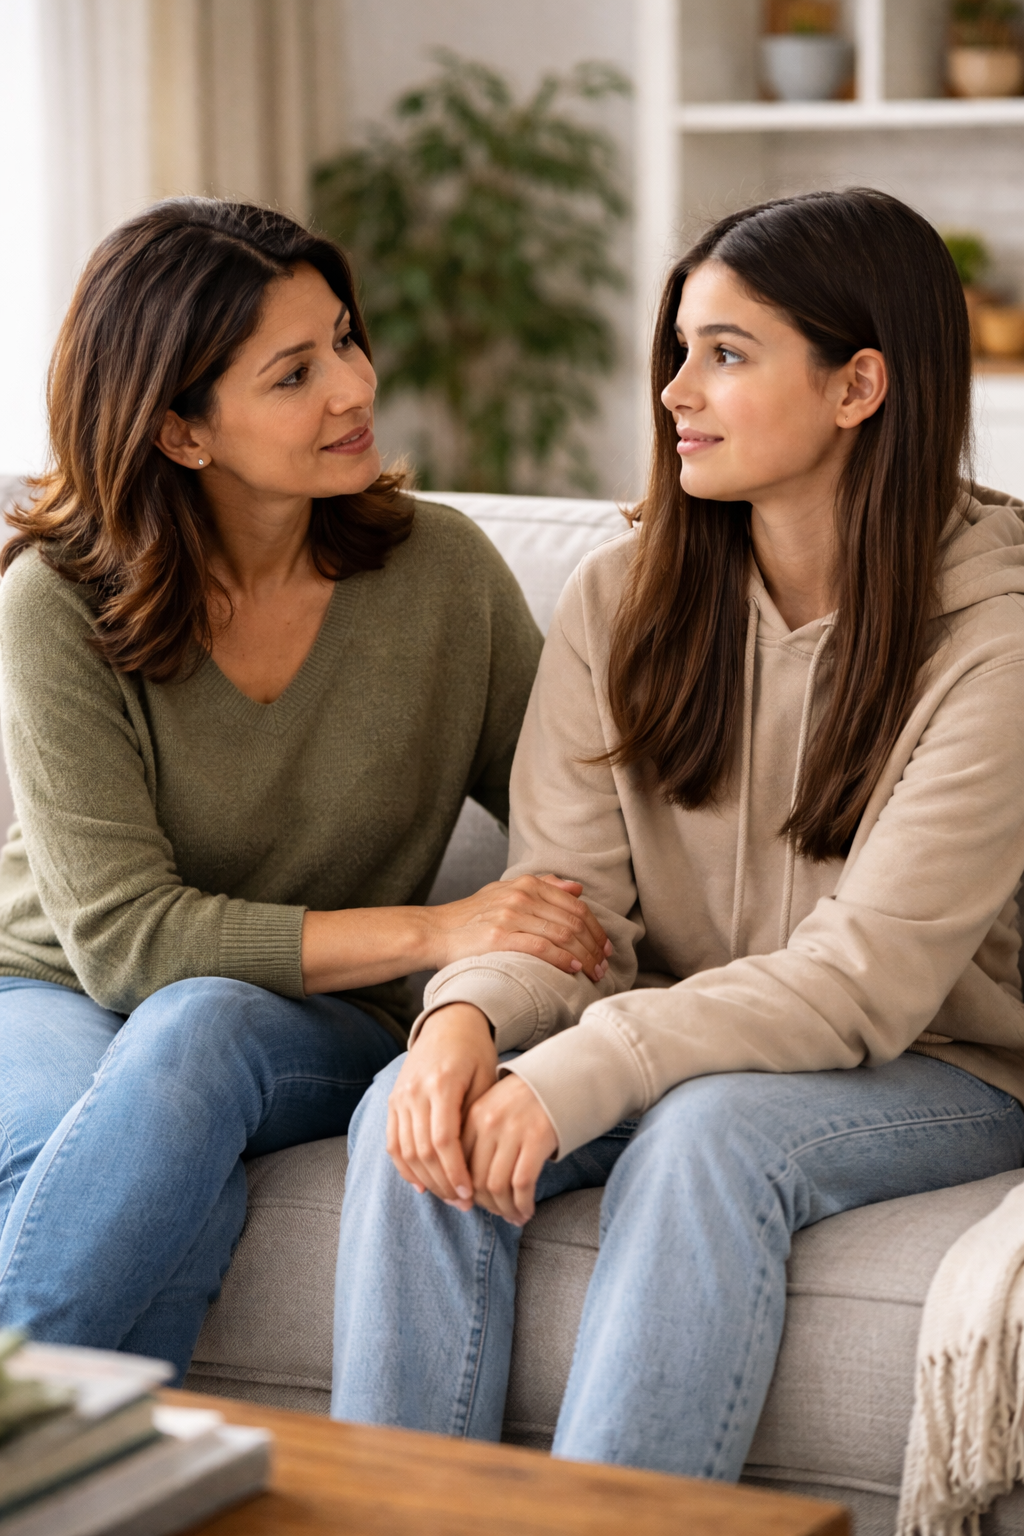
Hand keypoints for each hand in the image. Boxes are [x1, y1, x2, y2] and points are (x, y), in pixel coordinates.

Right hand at [386, 1004, 496, 1208]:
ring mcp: (399, 1096)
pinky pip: (392, 1142)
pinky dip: (405, 1168)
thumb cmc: (475, 1052)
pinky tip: (422, 1184)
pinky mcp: (392, 1101)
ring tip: (448, 1197)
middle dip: (443, 1183)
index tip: (470, 1194)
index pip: (443, 1140)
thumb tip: (473, 1165)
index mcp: (441, 1083)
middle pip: (422, 1150)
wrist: (448, 1024)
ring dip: (426, 1180)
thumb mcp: (486, 1079)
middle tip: (463, 1203)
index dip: (455, 1172)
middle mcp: (414, 1091)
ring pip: (404, 1151)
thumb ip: (476, 1117)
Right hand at [426, 875, 611, 982]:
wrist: (435, 931)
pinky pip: (542, 948)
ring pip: (563, 935)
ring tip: (594, 972)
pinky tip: (573, 969)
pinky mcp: (500, 937)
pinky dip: (563, 959)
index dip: (596, 928)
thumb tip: (578, 888)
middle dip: (595, 946)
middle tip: (604, 965)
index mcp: (527, 884)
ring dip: (584, 956)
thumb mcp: (505, 892)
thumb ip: (543, 887)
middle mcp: (522, 895)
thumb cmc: (472, 917)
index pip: (575, 905)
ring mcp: (511, 915)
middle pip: (574, 921)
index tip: (605, 947)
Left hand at [462, 1074, 557, 1225]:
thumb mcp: (491, 1109)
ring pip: (497, 1186)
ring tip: (513, 1217)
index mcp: (472, 1116)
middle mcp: (489, 1124)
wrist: (558, 1079)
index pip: (457, 1164)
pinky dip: (522, 1204)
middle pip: (475, 1179)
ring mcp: (513, 1131)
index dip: (462, 1191)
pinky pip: (522, 1184)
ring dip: (504, 1209)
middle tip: (496, 1214)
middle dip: (485, 1205)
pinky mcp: (537, 1140)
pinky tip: (526, 1211)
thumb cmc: (522, 1100)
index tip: (472, 1204)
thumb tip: (465, 1187)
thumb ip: (475, 1138)